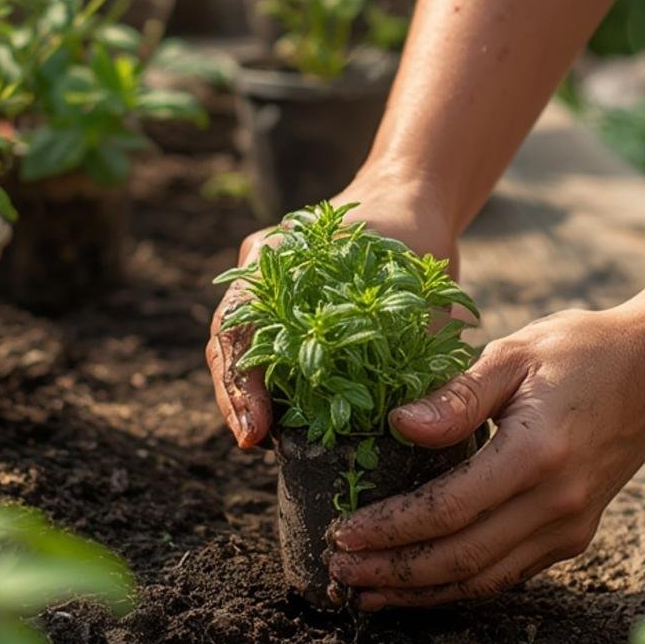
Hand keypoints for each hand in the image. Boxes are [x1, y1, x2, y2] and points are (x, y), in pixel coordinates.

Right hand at [207, 176, 458, 447]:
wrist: (410, 202)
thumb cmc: (415, 241)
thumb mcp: (415, 288)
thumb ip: (406, 344)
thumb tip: (408, 418)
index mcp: (281, 254)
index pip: (241, 324)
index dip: (243, 381)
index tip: (256, 426)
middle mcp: (262, 267)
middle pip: (229, 338)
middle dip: (235, 396)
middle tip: (252, 441)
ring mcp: (267, 285)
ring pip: (239, 346)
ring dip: (245, 394)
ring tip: (259, 440)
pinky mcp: (283, 306)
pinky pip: (262, 347)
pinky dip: (266, 384)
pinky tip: (278, 421)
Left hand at [327, 304, 644, 608]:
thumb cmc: (580, 349)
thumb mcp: (513, 353)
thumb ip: (455, 396)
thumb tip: (398, 425)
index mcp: (536, 454)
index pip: (446, 510)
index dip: (389, 529)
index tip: (342, 535)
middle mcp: (556, 502)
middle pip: (459, 558)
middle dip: (393, 573)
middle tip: (339, 574)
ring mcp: (570, 525)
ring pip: (483, 579)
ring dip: (422, 592)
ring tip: (368, 594)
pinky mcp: (576, 533)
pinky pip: (508, 572)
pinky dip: (461, 585)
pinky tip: (422, 585)